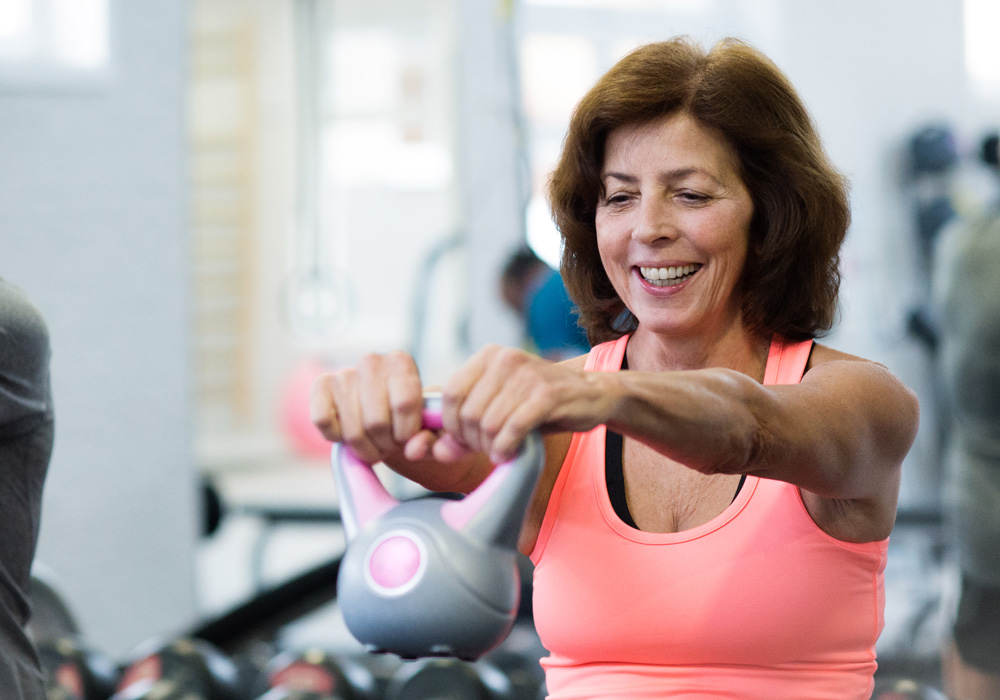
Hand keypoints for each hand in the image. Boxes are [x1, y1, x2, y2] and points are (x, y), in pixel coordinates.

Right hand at [310, 350, 431, 464]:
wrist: (382, 415)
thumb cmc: (408, 420)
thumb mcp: (429, 428)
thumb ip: (431, 440)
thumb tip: (413, 449)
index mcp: (401, 363)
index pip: (404, 404)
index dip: (406, 433)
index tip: (408, 438)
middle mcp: (371, 362)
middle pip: (376, 422)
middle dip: (385, 444)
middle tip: (389, 445)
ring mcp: (343, 373)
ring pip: (352, 430)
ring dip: (365, 449)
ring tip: (373, 445)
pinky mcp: (320, 386)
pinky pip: (323, 421)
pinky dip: (337, 437)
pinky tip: (348, 432)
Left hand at [438, 344, 613, 463]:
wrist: (590, 394)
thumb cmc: (537, 405)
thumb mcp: (499, 407)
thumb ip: (466, 428)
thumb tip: (436, 451)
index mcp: (488, 356)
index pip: (450, 393)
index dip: (451, 424)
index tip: (464, 440)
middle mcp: (505, 359)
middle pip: (468, 412)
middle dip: (472, 440)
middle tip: (486, 449)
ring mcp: (527, 375)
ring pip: (488, 423)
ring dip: (490, 447)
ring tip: (499, 452)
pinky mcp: (547, 395)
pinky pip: (513, 428)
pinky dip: (506, 448)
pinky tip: (509, 454)